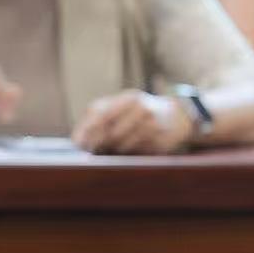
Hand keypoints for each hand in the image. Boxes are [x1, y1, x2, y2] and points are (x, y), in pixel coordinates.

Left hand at [72, 89, 192, 153]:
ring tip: (119, 145)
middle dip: (99, 143)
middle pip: (110, 134)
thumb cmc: (138, 112)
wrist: (177, 117)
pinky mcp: (160, 142)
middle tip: (95, 148)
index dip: (87, 131)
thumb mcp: (121, 105)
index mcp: (130, 98)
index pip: (101, 115)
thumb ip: (98, 115)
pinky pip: (135, 153)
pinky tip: (136, 145)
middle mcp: (143, 110)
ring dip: (115, 149)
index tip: (78, 144)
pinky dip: (131, 152)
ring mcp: (153, 126)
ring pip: (122, 146)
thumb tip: (76, 141)